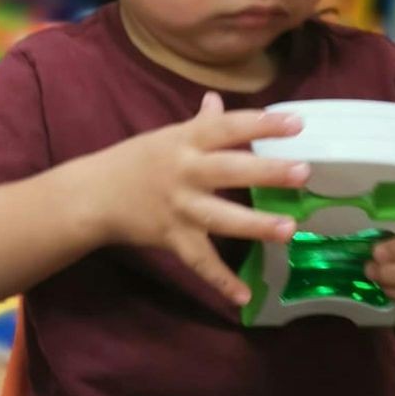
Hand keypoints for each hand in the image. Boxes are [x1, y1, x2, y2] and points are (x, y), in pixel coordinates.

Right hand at [97, 91, 308, 306]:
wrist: (91, 196)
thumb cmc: (132, 162)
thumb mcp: (165, 137)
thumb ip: (198, 124)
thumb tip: (217, 99)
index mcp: (185, 141)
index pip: (227, 127)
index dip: (262, 125)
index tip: (296, 124)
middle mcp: (185, 172)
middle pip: (230, 170)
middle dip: (267, 172)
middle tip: (303, 173)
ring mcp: (179, 208)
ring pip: (221, 217)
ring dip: (255, 224)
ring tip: (289, 229)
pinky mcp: (172, 238)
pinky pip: (200, 262)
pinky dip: (221, 281)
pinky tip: (245, 296)